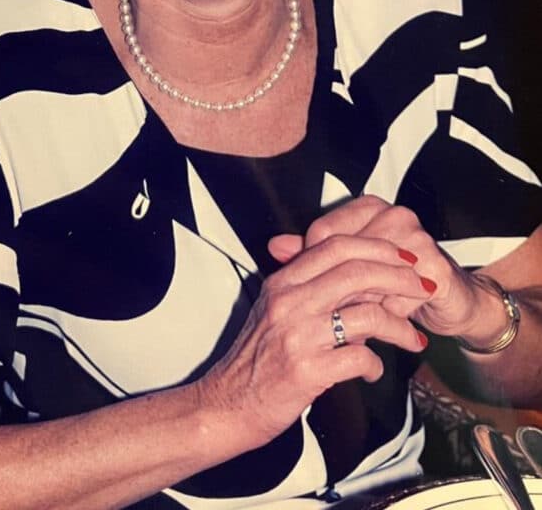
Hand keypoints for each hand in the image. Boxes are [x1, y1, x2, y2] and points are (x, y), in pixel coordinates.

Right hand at [199, 231, 429, 449]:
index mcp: (282, 282)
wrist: (228, 403)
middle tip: (420, 288)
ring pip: (366, 314)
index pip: (335, 245)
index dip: (376, 247)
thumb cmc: (254, 360)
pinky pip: (360, 357)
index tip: (401, 258)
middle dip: (398, 277)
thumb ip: (311, 289)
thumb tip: (362, 280)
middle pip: (356, 271)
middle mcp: (289, 302)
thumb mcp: (275, 310)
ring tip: (412, 338)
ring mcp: (298, 335)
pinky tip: (373, 370)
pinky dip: (376, 364)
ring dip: (399, 326)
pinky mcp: (307, 371)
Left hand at [269, 195, 495, 340]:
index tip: (313, 291)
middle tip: (330, 316)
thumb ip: (312, 255)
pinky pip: (399, 296)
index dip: (314, 265)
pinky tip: (387, 326)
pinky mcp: (434, 266)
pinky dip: (389, 316)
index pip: (323, 231)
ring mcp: (416, 237)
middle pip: (346, 255)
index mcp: (368, 208)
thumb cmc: (396, 285)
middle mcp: (392, 215)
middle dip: (338, 293)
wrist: (451, 302)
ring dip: (362, 307)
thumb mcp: (349, 270)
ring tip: (356, 326)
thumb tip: (275, 246)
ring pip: (370, 278)